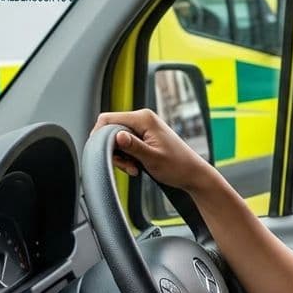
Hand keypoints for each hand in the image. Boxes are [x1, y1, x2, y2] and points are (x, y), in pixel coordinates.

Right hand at [92, 108, 213, 192]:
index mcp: (143, 118)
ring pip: (117, 140)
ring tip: (135, 168)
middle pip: (111, 131)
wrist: (192, 174)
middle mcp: (142, 118)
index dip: (99, 136)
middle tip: (127, 166)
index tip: (101, 154)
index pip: (108, 119)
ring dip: (122, 157)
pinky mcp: (144, 136)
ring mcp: (143, 127)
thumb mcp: (152, 158)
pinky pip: (126, 145)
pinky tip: (137, 167)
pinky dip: (128, 157)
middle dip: (114, 151)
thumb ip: (133, 147)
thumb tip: (116, 137)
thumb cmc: (177, 166)